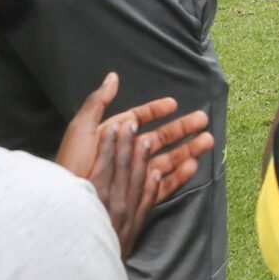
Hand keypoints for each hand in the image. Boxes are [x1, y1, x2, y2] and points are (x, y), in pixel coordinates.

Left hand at [56, 72, 215, 258]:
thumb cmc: (73, 165)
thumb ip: (97, 101)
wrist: (71, 203)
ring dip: (187, 151)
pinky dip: (179, 176)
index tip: (174, 104)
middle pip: (159, 139)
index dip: (156, 110)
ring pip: (166, 161)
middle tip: (203, 120)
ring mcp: (133, 176)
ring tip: (207, 141)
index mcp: (112, 137)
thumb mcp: (81, 129)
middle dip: (182, 129)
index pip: (138, 119)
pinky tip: (192, 167)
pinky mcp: (138, 197)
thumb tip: (113, 77)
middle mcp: (125, 155)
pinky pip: (163, 186)